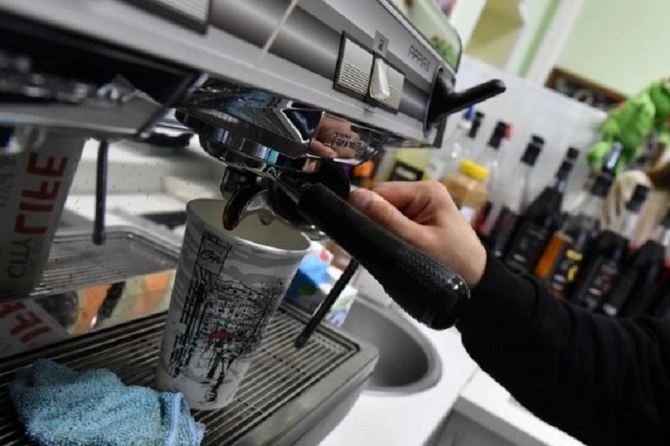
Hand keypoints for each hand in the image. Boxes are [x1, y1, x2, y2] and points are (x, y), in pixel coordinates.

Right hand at [348, 181, 486, 286]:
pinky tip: (389, 251)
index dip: (366, 210)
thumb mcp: (416, 241)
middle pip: (381, 202)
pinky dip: (388, 238)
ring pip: (384, 215)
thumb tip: (355, 196)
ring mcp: (420, 208)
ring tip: (381, 252)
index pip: (380, 191)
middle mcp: (422, 193)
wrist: (476, 285)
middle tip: (371, 248)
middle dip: (373, 223)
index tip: (357, 234)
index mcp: (425, 191)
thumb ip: (385, 219)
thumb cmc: (450, 263)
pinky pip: (393, 225)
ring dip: (380, 232)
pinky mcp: (418, 223)